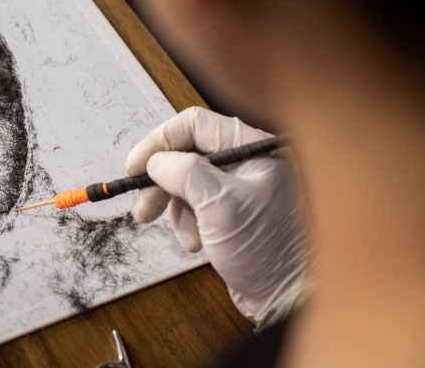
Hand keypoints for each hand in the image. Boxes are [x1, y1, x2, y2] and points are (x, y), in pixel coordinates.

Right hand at [126, 107, 311, 327]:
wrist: (288, 299)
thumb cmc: (269, 251)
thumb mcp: (221, 205)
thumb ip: (185, 173)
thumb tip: (156, 161)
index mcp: (254, 147)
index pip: (196, 124)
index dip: (160, 142)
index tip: (136, 165)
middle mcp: (247, 162)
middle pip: (187, 154)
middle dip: (161, 182)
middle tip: (143, 205)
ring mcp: (239, 188)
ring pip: (186, 182)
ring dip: (174, 208)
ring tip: (182, 234)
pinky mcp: (231, 212)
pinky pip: (194, 205)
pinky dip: (188, 223)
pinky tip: (198, 242)